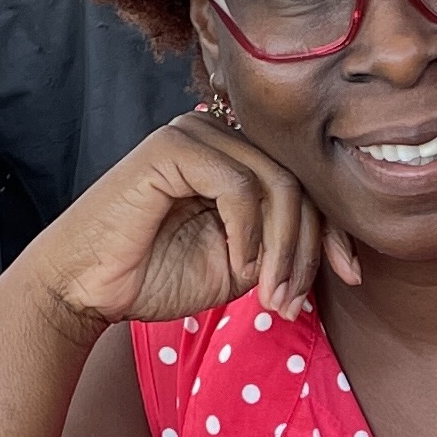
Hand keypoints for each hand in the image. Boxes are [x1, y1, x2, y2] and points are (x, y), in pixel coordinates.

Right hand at [24, 113, 358, 333]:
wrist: (87, 288)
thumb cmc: (154, 276)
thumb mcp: (239, 267)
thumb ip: (280, 247)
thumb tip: (336, 252)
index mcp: (237, 159)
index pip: (305, 184)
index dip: (332, 230)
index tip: (349, 276)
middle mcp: (220, 136)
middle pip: (298, 183)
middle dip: (308, 249)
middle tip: (291, 302)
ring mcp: (196, 135)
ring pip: (277, 184)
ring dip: (282, 249)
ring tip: (269, 295)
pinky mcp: (173, 147)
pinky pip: (239, 185)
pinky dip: (248, 233)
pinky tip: (238, 266)